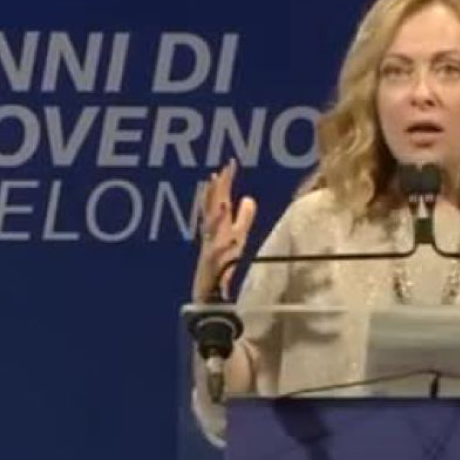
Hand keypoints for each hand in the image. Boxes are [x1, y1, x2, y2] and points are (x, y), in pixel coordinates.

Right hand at [192, 159, 257, 301]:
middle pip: (212, 210)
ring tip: (223, 202)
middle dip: (216, 193)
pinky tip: (232, 241)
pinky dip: (224, 249)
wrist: (210, 296)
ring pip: (211, 231)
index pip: (219, 200)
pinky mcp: (214, 269)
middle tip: (220, 173)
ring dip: (216, 217)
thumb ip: (243, 218)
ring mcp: (211, 251)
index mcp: (218, 228)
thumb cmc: (223, 266)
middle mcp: (212, 236)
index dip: (224, 183)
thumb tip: (248, 198)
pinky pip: (219, 257)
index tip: (230, 164)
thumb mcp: (237, 238)